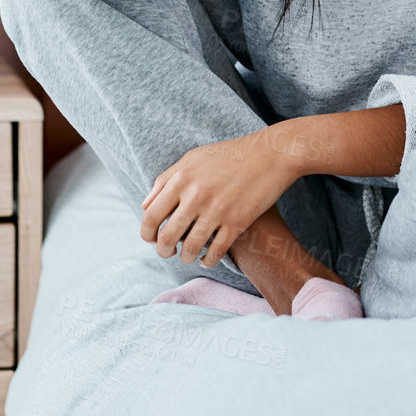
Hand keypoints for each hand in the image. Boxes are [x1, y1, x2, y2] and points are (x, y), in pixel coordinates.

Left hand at [141, 128, 296, 268]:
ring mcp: (216, 210)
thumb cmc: (229, 155)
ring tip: (188, 255)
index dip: (147, 233)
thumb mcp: (193, 158)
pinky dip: (208, 260)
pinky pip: (215, 252)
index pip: (151, 216)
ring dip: (185, 257)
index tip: (152, 238)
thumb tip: (145, 206)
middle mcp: (195, 196)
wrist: (270, 155)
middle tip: (167, 252)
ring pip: (190, 248)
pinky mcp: (237, 222)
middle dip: (163, 251)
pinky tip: (207, 258)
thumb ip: (166, 179)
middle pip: (167, 237)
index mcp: (181, 179)